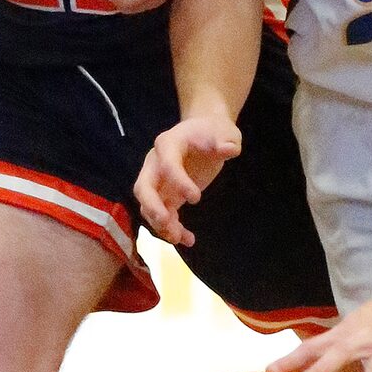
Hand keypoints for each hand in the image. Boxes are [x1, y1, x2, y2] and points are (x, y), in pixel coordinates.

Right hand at [135, 114, 241, 245]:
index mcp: (169, 143)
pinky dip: (171, 228)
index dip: (178, 182)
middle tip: (166, 222)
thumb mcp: (226, 133)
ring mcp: (158, 180)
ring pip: (149, 205)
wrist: (206, 133)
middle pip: (143, 186)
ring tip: (179, 238)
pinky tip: (188, 239)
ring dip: (160, 224)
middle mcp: (156, 162)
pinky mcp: (166, 194)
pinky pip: (162, 214)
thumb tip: (228, 149)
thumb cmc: (214, 132)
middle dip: (152, 206)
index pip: (167, 164)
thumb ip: (227, 142)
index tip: (197, 198)